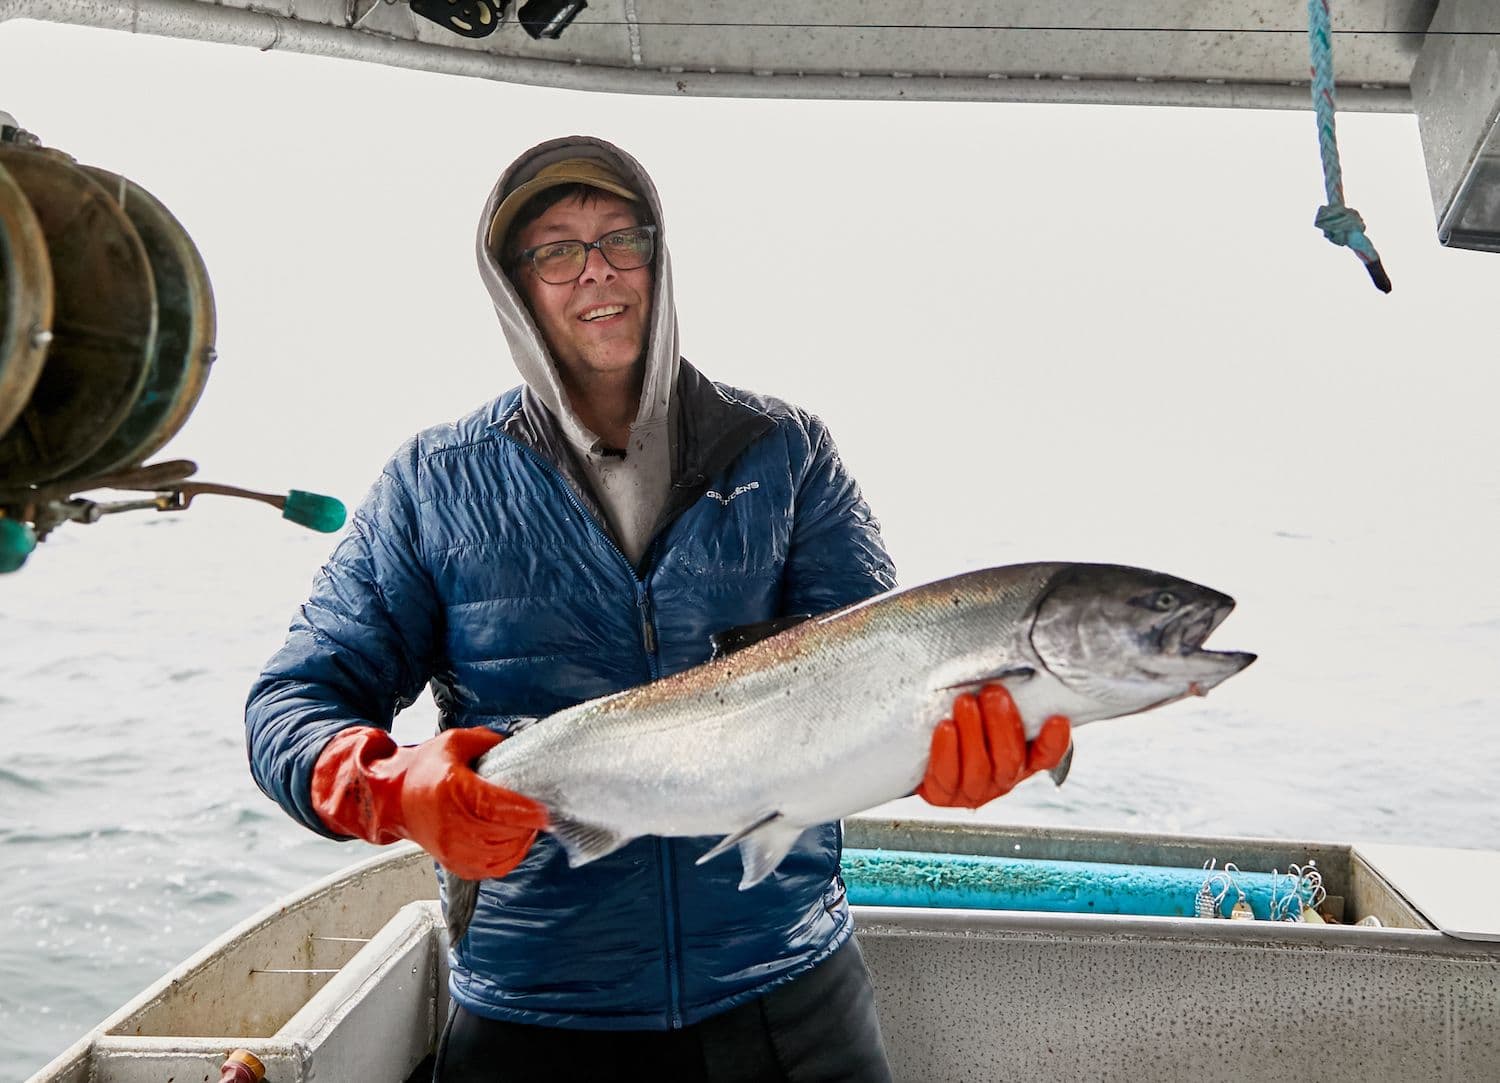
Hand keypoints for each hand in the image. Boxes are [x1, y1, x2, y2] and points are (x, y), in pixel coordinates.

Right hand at [311, 726, 547, 879]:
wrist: (394, 798)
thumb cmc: (423, 770)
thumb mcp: (454, 742)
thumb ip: (486, 741)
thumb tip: (513, 746)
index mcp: (453, 790)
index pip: (496, 806)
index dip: (524, 810)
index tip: (543, 810)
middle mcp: (452, 823)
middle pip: (502, 832)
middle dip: (526, 825)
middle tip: (537, 813)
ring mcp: (452, 847)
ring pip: (500, 853)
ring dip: (520, 841)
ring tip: (527, 825)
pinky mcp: (454, 862)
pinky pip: (491, 868)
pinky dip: (509, 858)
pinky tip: (514, 842)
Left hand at [917, 684, 1071, 807]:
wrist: (921, 747)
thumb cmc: (962, 718)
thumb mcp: (986, 706)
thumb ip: (1003, 695)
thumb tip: (1011, 664)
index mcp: (1022, 759)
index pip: (1047, 756)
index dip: (1054, 742)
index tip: (1057, 719)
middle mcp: (1002, 777)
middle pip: (1010, 759)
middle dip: (1002, 724)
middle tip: (992, 693)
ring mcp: (974, 790)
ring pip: (980, 768)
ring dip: (973, 733)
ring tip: (964, 702)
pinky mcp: (943, 794)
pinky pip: (946, 776)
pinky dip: (946, 751)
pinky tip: (945, 728)